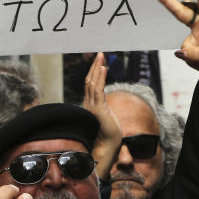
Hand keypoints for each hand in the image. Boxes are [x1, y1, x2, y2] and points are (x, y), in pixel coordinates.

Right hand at [82, 52, 121, 178]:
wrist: (108, 145)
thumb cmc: (110, 133)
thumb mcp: (108, 116)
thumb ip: (104, 109)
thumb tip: (107, 107)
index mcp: (90, 104)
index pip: (90, 85)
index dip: (94, 72)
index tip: (98, 62)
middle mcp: (89, 103)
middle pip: (89, 80)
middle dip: (94, 66)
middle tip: (100, 54)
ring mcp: (92, 105)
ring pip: (92, 82)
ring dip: (97, 68)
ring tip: (101, 56)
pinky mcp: (97, 108)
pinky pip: (98, 90)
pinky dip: (100, 78)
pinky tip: (103, 69)